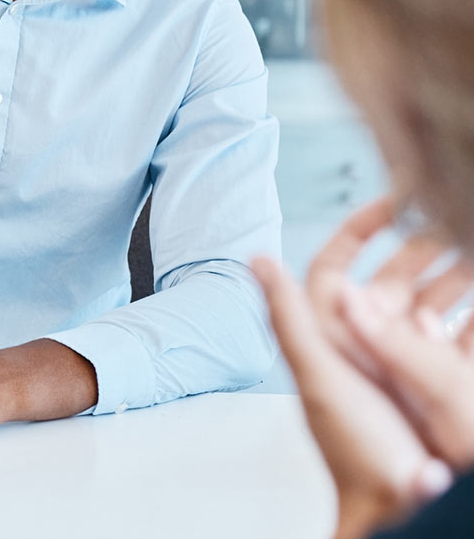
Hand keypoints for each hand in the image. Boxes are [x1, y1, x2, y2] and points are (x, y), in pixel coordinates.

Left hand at [254, 197, 473, 538]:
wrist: (393, 504)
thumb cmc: (351, 446)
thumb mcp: (318, 374)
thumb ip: (288, 315)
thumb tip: (255, 258)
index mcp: (331, 332)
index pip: (336, 266)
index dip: (359, 230)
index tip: (391, 202)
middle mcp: (363, 342)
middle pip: (392, 277)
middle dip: (424, 244)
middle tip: (456, 218)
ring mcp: (400, 361)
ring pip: (428, 300)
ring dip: (454, 274)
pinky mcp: (433, 381)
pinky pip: (455, 335)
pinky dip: (470, 314)